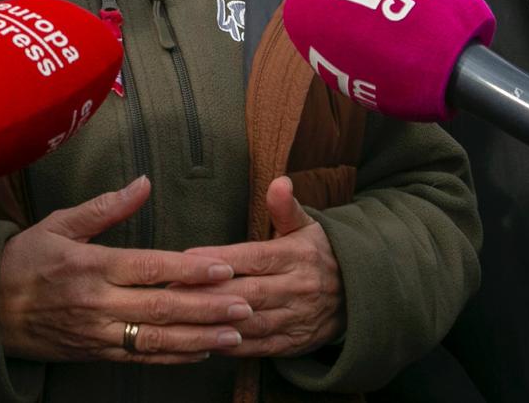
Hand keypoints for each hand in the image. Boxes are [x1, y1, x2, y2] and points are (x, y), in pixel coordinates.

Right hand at [0, 176, 249, 363]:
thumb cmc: (23, 261)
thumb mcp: (58, 224)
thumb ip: (105, 207)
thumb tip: (144, 182)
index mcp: (91, 266)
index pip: (149, 268)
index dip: (189, 270)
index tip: (225, 268)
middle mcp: (97, 303)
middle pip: (161, 307)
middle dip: (208, 307)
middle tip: (247, 304)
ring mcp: (97, 333)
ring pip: (156, 339)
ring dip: (200, 337)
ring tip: (236, 333)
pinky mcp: (96, 354)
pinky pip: (141, 357)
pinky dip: (174, 356)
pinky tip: (202, 351)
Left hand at [181, 176, 343, 357]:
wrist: (357, 295)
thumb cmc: (318, 254)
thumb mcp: (307, 226)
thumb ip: (286, 207)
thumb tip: (279, 181)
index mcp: (297, 255)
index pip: (254, 257)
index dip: (220, 259)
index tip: (186, 259)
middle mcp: (298, 287)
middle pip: (248, 292)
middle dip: (208, 293)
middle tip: (171, 290)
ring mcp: (297, 318)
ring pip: (251, 322)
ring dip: (215, 322)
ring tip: (182, 317)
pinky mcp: (294, 343)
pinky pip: (259, 346)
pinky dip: (232, 346)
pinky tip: (206, 340)